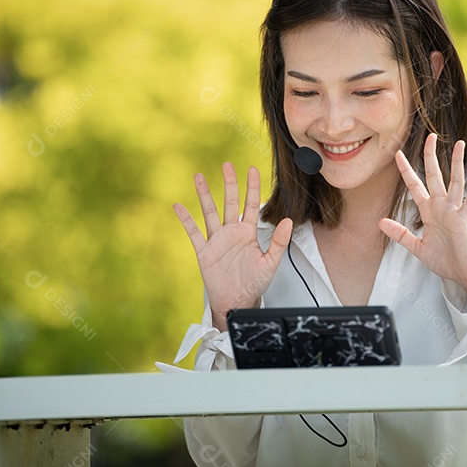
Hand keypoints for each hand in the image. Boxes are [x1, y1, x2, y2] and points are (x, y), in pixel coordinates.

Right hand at [174, 162, 292, 330]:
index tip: (252, 169)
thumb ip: (278, 242)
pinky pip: (193, 232)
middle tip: (227, 165)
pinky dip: (186, 219)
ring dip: (204, 195)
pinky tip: (179, 206)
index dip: (252, 187)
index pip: (251, 205)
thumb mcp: (270, 263)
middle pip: (229, 203)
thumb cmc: (254, 284)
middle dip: (229, 184)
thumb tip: (288, 221)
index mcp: (249, 233)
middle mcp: (232, 232)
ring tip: (199, 176)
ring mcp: (217, 240)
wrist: (237, 301)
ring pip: (210, 213)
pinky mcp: (204, 251)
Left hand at [378, 134, 466, 307]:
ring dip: (457, 163)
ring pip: (455, 182)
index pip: (415, 185)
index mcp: (428, 211)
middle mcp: (441, 207)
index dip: (406, 170)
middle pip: (434, 176)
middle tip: (430, 136)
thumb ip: (400, 234)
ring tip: (459, 144)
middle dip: (431, 156)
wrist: (461, 274)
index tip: (397, 154)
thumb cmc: (443, 260)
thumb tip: (380, 221)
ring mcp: (453, 212)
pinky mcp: (463, 221)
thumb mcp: (416, 247)